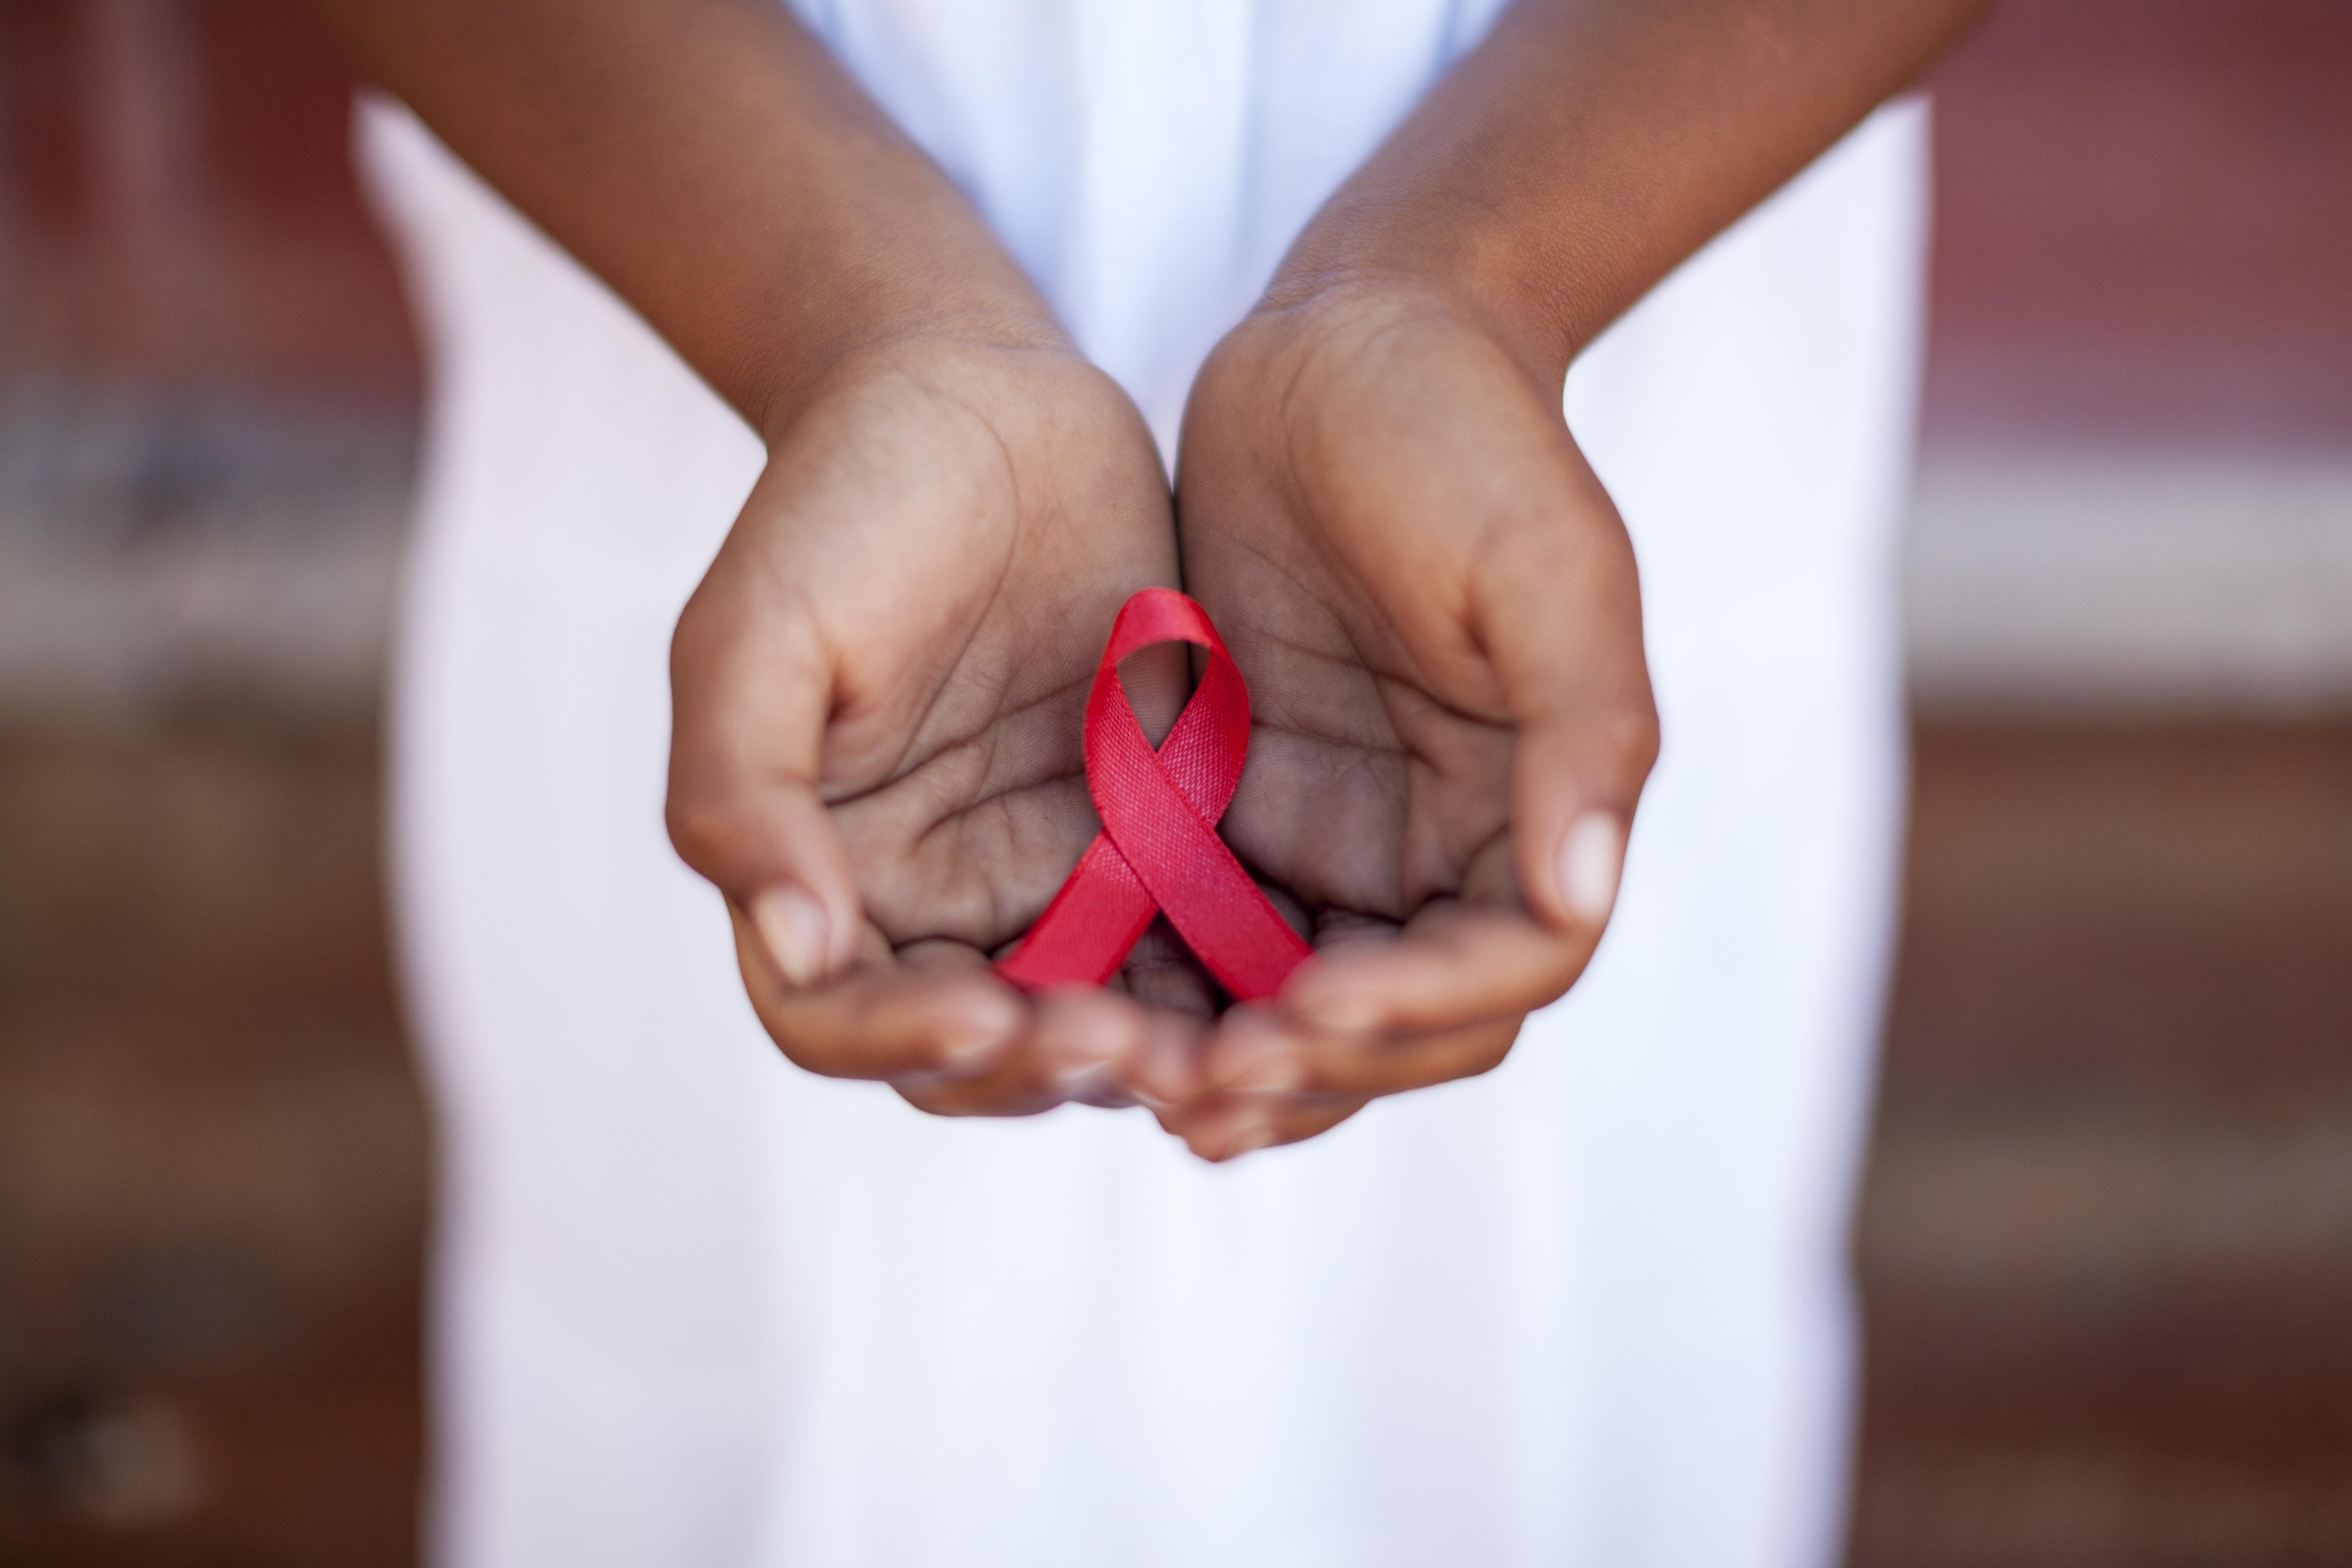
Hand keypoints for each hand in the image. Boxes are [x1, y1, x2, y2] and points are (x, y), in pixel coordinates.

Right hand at [667, 330, 1211, 1116]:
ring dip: (1153, 1053)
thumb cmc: (840, 503)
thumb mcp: (755, 632)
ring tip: (1222, 1045)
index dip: (905, 1039)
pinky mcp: (1157, 837)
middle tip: (1130, 1046)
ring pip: (1099, 1022)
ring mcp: (1052, 876)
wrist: (979, 396)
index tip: (996, 1013)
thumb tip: (795, 943)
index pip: (841, 1017)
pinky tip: (1286, 977)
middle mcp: (933, 903)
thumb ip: (742, 791)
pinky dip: (1231, 982)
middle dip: (1047, 1066)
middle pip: (979, 1053)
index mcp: (820, 874)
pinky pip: (1197, 943)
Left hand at [1161, 279, 1658, 1158]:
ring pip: (1304, 1006)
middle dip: (1317, 1066)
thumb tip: (1582, 895)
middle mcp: (1450, 848)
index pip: (1505, 964)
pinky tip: (1096, 1014)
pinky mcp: (1243, 812)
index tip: (1311, 1007)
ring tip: (1147, 1089)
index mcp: (1541, 805)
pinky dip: (1171, 990)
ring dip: (1240, 1062)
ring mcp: (1345, 839)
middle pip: (1406, 1022)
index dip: (1417, 1009)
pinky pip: (1211, 939)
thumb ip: (1583, 726)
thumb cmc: (1467, 434)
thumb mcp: (1544, 560)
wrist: (1349, 343)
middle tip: (1205, 1090)